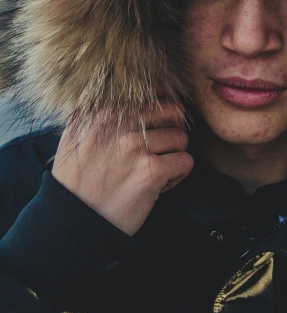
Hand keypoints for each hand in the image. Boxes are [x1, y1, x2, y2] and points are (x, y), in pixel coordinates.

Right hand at [52, 100, 192, 235]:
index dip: (164, 106)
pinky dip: (178, 175)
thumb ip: (95, 111)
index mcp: (103, 111)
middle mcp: (119, 124)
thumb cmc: (77, 180)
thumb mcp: (75, 136)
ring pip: (181, 137)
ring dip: (174, 155)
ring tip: (157, 168)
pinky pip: (185, 161)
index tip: (161, 120)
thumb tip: (121, 93)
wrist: (74, 222)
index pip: (151, 91)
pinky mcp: (150, 171)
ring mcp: (135, 146)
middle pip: (172, 110)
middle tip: (162, 147)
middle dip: (173, 129)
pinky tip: (161, 183)